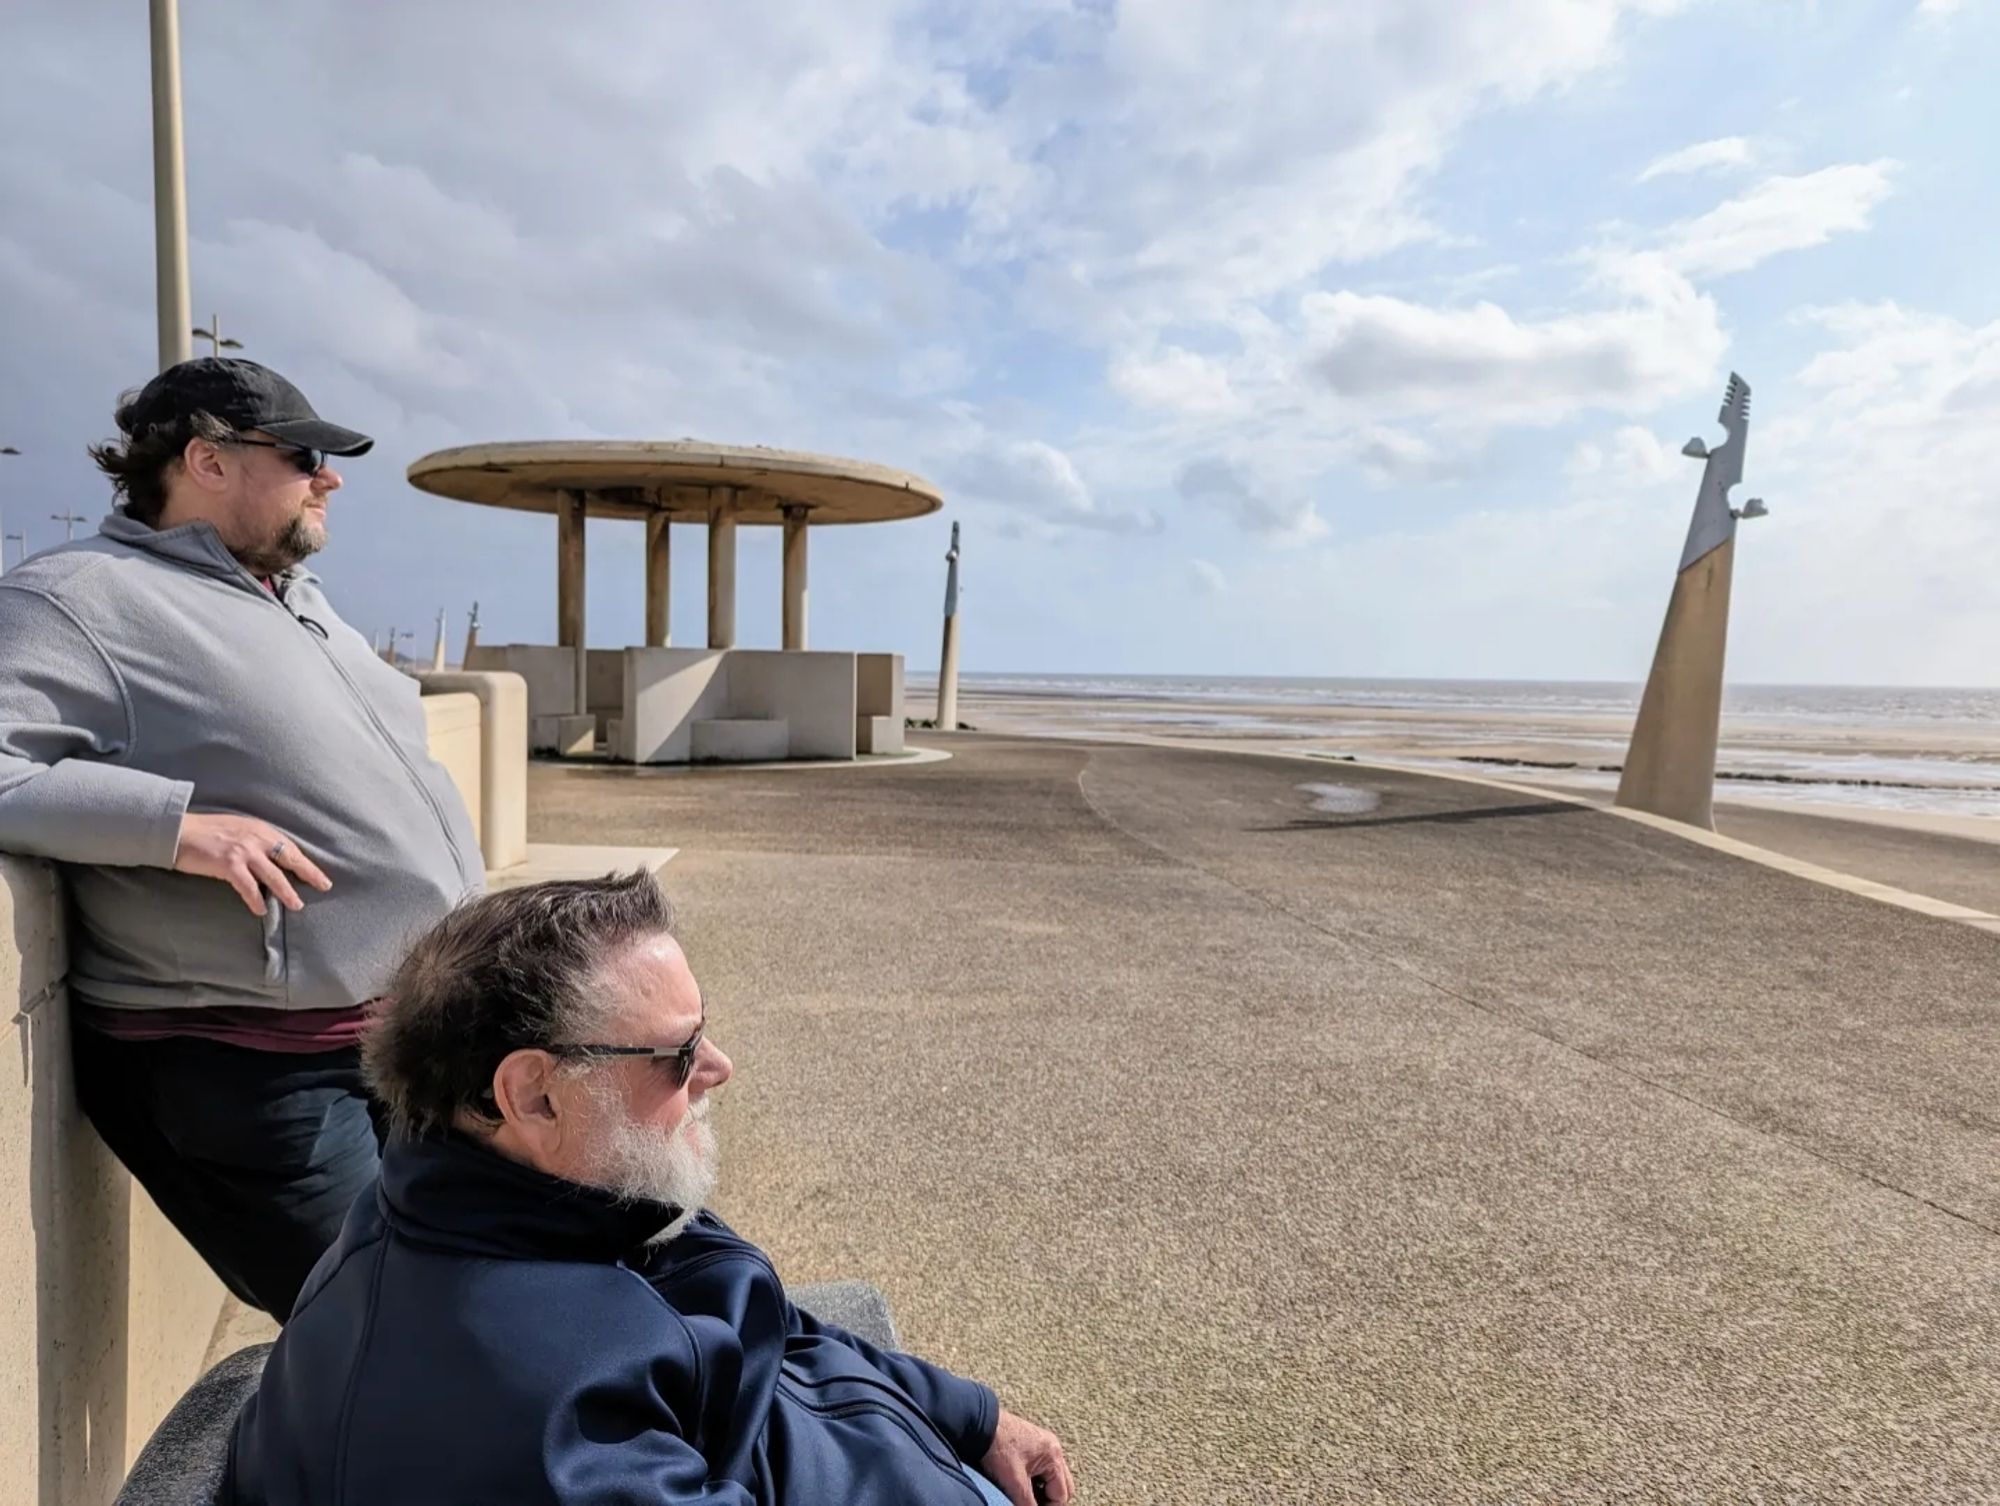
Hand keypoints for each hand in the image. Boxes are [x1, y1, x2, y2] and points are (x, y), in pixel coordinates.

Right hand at [173, 813, 332, 915]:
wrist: (177, 830)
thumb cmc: (205, 831)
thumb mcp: (237, 829)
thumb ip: (254, 840)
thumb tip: (269, 857)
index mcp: (259, 829)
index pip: (289, 847)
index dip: (306, 862)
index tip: (319, 874)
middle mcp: (256, 838)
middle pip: (289, 858)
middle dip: (308, 873)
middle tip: (324, 886)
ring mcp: (243, 851)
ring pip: (273, 875)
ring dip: (286, 892)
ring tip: (297, 905)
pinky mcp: (228, 864)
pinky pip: (248, 886)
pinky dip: (256, 899)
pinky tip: (261, 909)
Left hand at [979, 1408, 1073, 1505]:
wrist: (979, 1421)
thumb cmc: (997, 1448)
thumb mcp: (1014, 1482)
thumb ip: (1028, 1504)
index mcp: (1053, 1456)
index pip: (1062, 1494)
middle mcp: (1053, 1448)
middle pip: (1063, 1485)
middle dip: (1050, 1499)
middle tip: (1032, 1505)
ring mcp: (1044, 1444)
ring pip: (1053, 1477)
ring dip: (1043, 1490)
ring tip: (1025, 1497)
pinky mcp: (1032, 1443)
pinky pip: (1043, 1468)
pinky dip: (1036, 1480)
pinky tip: (1021, 1484)